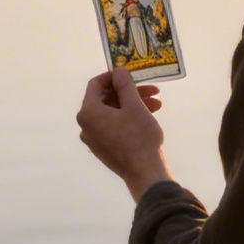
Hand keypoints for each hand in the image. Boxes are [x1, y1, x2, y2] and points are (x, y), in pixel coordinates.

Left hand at [76, 69, 171, 200]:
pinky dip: (128, 118)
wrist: (145, 173)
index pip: (95, 84)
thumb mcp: (134, 106)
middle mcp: (86, 126)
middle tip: (152, 90)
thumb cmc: (139, 136)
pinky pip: (113, 126)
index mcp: (88, 113)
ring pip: (112, 113)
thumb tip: (118, 71)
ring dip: (133, 105)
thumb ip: (124, 85)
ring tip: (157, 104)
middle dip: (130, 92)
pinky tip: (148, 117)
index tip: (131, 74)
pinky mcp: (103, 149)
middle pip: (106, 99)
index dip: (113, 76)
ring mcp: (94, 139)